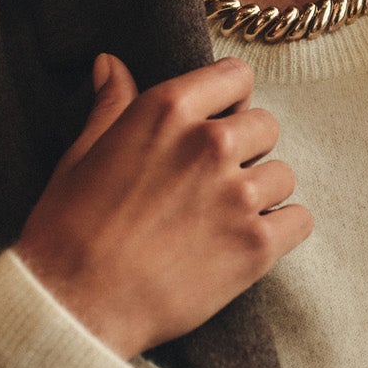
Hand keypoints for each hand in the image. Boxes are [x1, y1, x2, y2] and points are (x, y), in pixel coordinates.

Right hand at [16, 52, 312, 358]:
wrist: (74, 304)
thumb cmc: (68, 229)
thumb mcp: (82, 155)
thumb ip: (111, 106)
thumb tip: (112, 63)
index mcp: (166, 111)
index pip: (236, 76)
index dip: (230, 100)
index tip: (219, 121)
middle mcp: (208, 144)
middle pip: (266, 125)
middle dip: (247, 149)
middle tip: (214, 181)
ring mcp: (236, 195)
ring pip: (283, 175)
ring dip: (262, 193)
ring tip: (225, 218)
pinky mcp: (255, 246)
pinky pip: (299, 221)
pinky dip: (282, 231)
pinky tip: (250, 242)